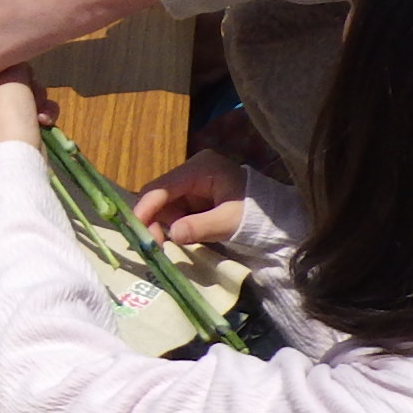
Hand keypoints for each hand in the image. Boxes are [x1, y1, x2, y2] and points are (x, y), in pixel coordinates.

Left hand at [0, 66, 44, 152]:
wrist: (15, 152)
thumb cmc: (3, 106)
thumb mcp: (11, 69)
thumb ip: (10, 58)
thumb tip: (14, 64)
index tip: (4, 56)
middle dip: (23, 80)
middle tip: (26, 83)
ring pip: (16, 91)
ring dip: (35, 97)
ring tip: (37, 106)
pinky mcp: (5, 128)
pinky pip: (24, 109)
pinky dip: (36, 114)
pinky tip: (43, 120)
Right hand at [132, 151, 249, 246]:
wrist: (275, 216)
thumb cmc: (255, 214)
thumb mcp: (228, 222)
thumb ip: (199, 227)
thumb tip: (172, 235)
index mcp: (201, 168)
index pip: (164, 186)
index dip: (147, 206)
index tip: (137, 227)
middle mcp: (192, 170)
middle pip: (160, 194)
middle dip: (154, 219)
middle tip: (154, 244)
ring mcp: (193, 181)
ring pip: (164, 203)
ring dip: (163, 224)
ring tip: (169, 242)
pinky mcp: (194, 194)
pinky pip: (175, 208)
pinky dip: (173, 224)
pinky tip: (177, 236)